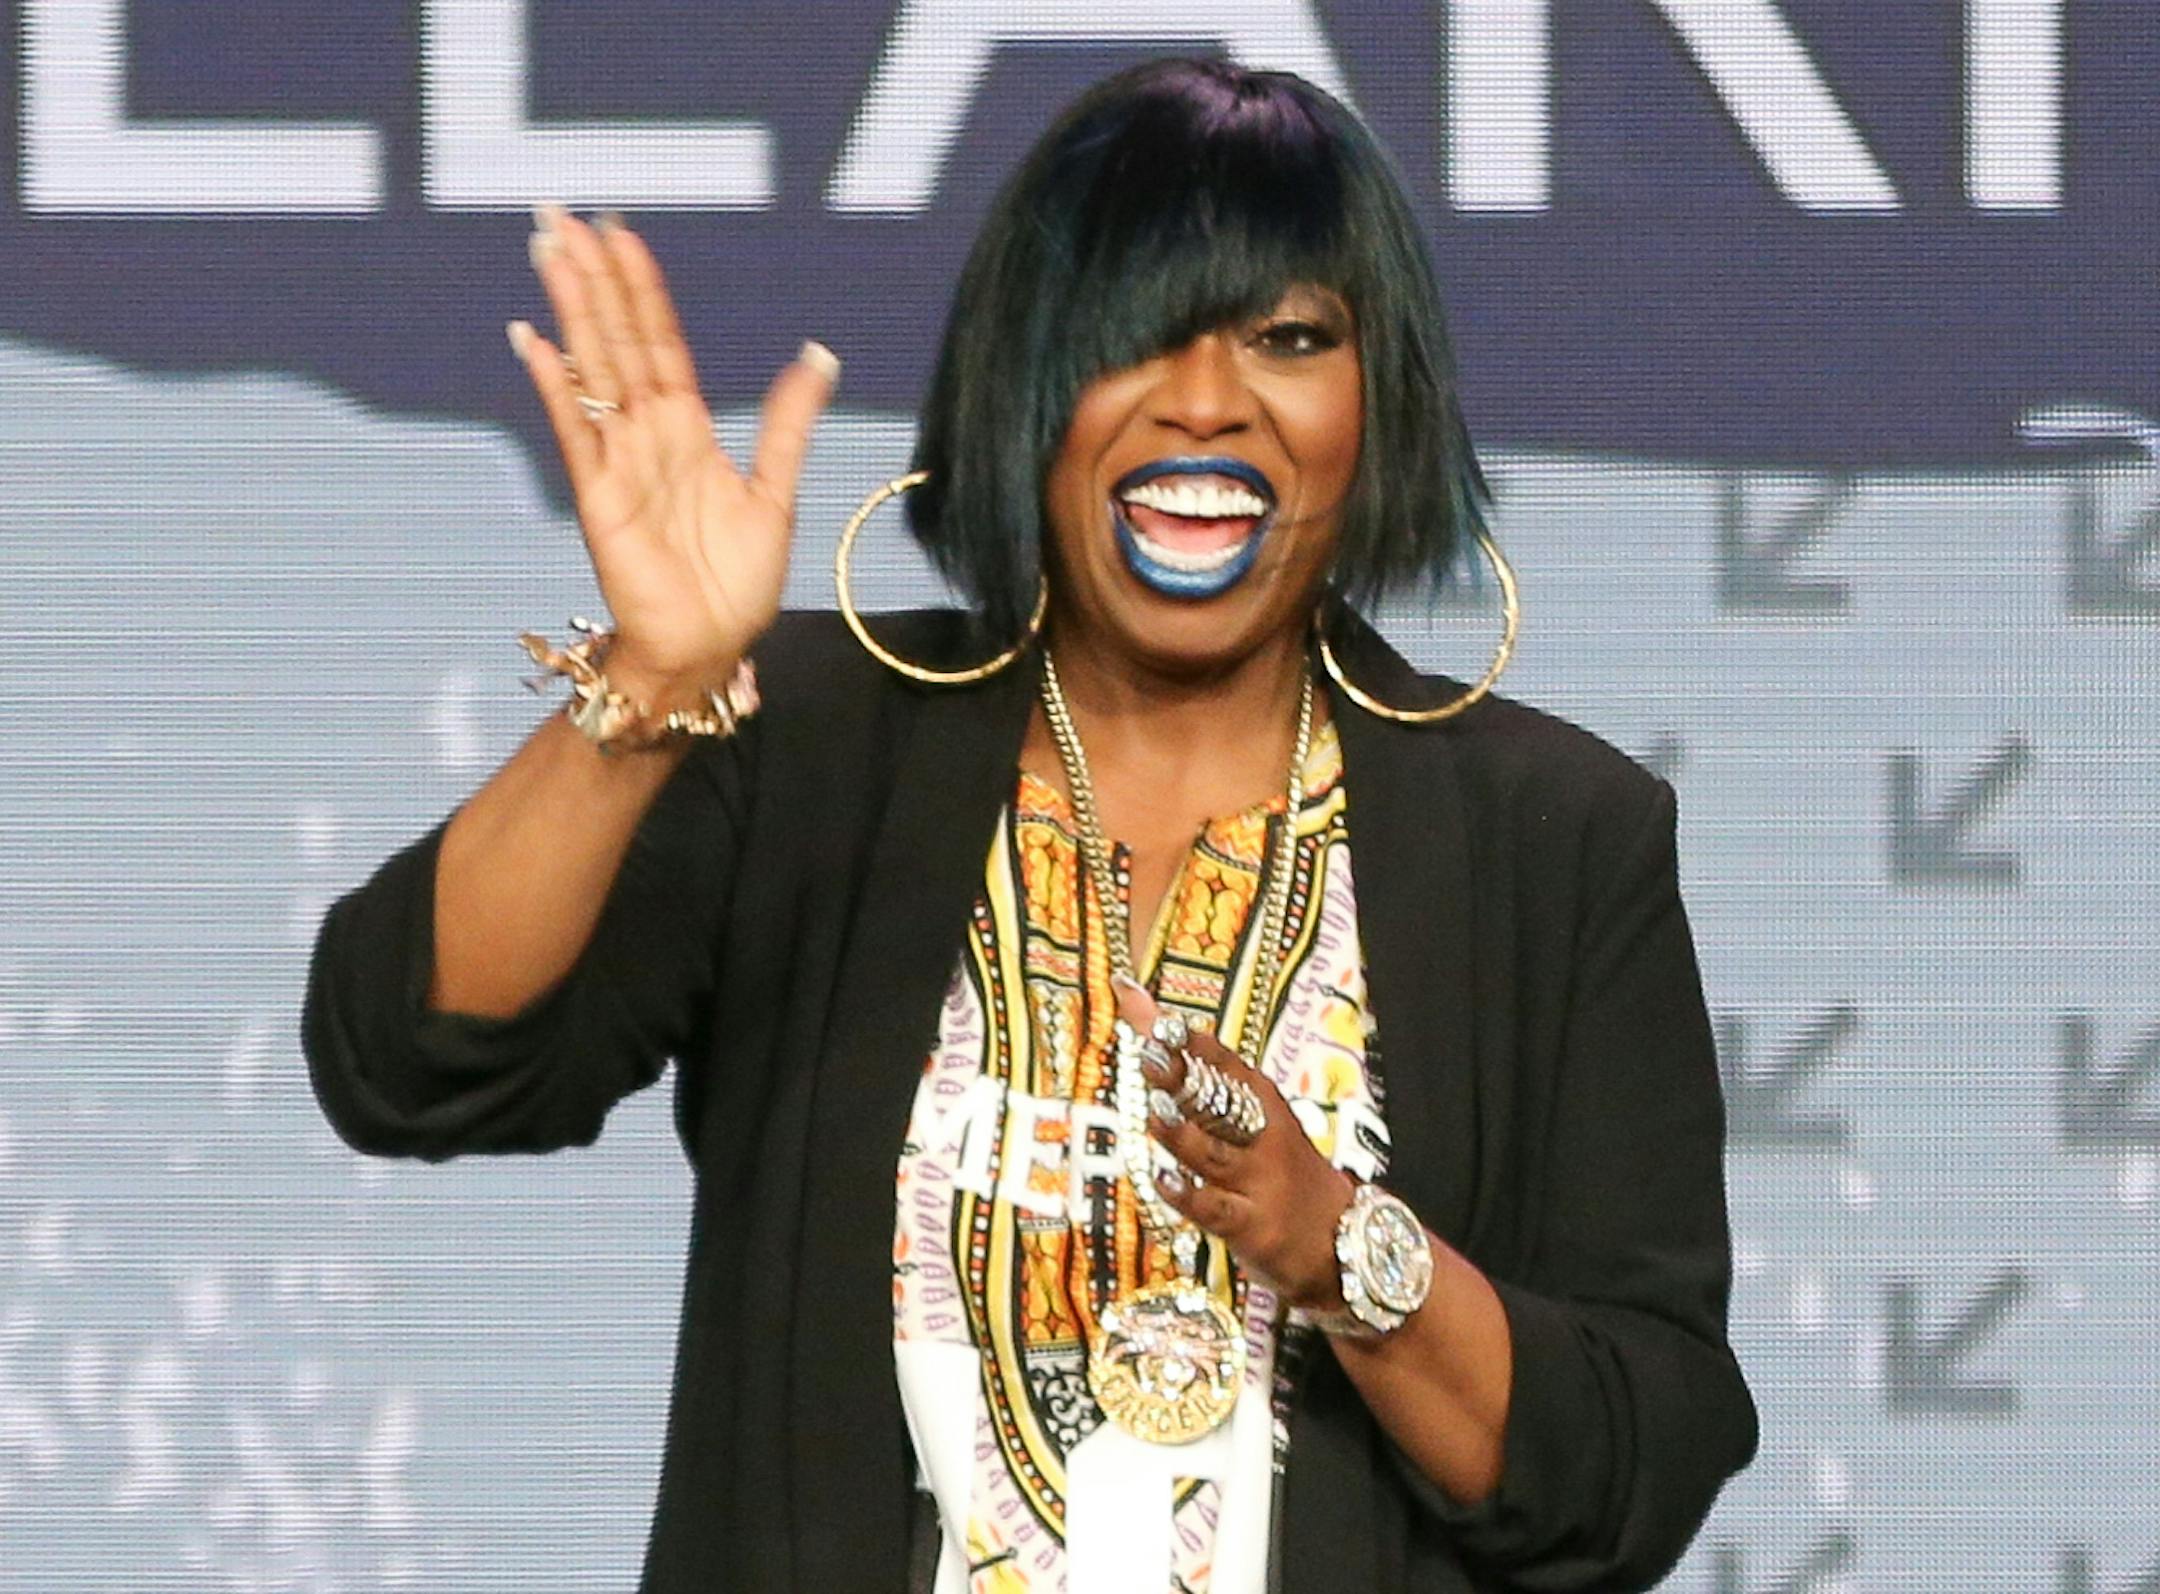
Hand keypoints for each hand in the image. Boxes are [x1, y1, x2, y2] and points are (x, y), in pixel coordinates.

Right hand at [508, 205, 838, 701]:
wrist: (710, 646)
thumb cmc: (737, 584)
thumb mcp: (776, 492)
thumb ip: (786, 421)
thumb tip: (817, 353)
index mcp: (687, 429)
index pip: (659, 342)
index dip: (641, 288)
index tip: (622, 235)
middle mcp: (646, 436)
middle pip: (616, 340)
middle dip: (593, 279)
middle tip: (561, 215)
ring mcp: (618, 462)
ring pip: (593, 370)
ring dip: (571, 311)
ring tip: (549, 251)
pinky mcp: (599, 498)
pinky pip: (576, 434)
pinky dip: (556, 389)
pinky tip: (535, 341)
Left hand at [1112, 979, 1354, 1308]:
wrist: (1344, 1244)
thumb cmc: (1286, 1174)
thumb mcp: (1259, 1126)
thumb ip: (1206, 1084)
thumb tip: (1154, 1030)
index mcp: (1264, 1106)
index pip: (1228, 1066)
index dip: (1196, 1043)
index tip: (1166, 1021)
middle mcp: (1264, 1139)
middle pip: (1219, 1103)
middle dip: (1184, 1077)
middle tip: (1150, 1052)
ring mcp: (1260, 1183)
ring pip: (1214, 1155)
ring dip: (1182, 1134)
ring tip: (1154, 1111)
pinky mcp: (1254, 1227)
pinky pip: (1215, 1210)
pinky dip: (1188, 1196)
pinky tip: (1163, 1180)